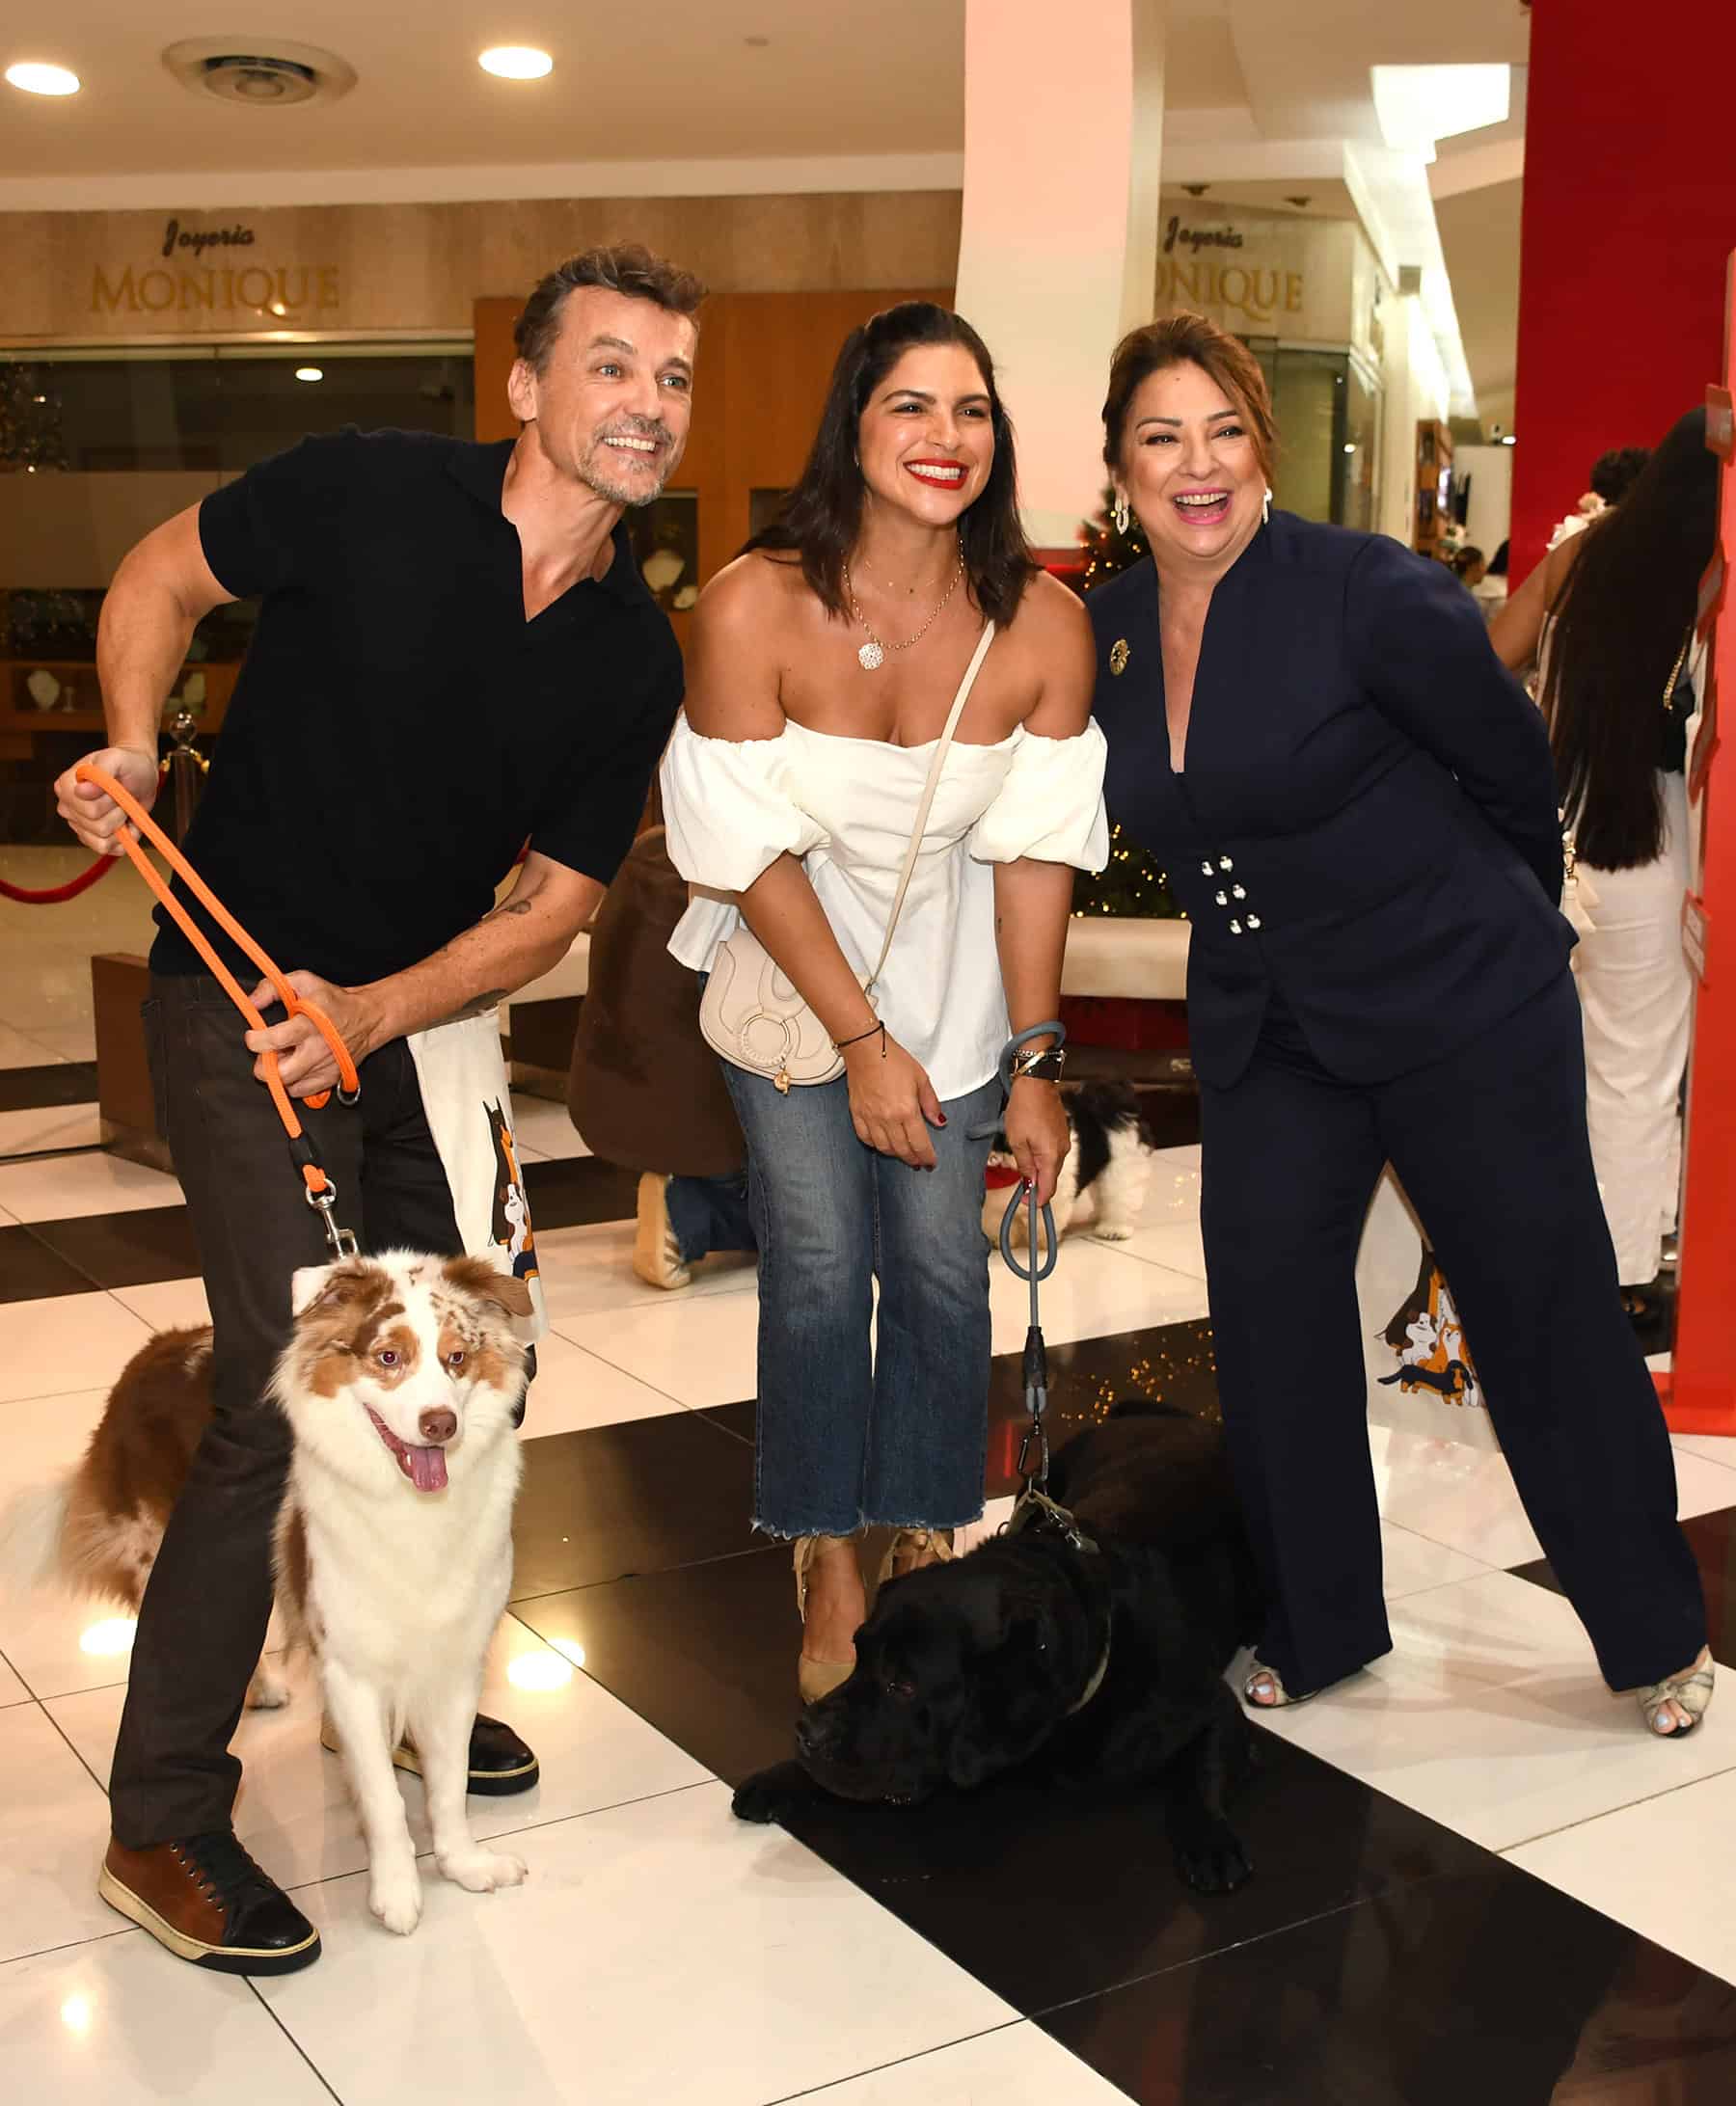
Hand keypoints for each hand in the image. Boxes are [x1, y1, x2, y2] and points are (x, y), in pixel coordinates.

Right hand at [54, 745, 159, 856]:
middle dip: (117, 812)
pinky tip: (127, 823)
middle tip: (122, 797)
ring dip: (121, 826)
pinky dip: (125, 839)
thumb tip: (81, 791)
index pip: (86, 808)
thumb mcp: (117, 758)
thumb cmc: (127, 764)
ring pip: (102, 842)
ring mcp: (80, 825)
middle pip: (96, 826)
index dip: (108, 800)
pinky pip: (109, 850)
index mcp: (65, 787)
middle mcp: (68, 808)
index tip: (113, 785)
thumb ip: (101, 771)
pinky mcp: (94, 839)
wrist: (141, 774)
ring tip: (123, 808)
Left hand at [244, 971, 383, 1098]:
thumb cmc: (334, 1001)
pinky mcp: (331, 1079)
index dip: (255, 1040)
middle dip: (264, 1065)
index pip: (274, 1040)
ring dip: (280, 1073)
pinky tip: (297, 1066)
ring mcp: (325, 1067)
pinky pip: (300, 1092)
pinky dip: (293, 1082)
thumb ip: (272, 987)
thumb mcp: (303, 982)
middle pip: (279, 1073)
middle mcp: (317, 1050)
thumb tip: (251, 1002)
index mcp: (309, 1025)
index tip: (254, 1035)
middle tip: (268, 1053)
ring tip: (286, 1057)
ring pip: (287, 1085)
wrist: (367, 1017)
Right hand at [843, 1031, 942, 1168]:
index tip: (930, 1162)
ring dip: (896, 1154)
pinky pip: (866, 1138)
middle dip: (913, 1159)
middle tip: (919, 1162)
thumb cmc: (892, 1060)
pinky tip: (882, 1144)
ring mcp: (871, 1118)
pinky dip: (876, 1145)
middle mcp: (888, 1118)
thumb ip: (931, 1103)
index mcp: (906, 1110)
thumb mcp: (921, 1079)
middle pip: (902, 1149)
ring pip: (884, 1148)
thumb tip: (939, 1120)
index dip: (927, 1157)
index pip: (919, 1143)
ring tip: (904, 1153)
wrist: (866, 1050)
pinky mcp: (857, 1114)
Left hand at [1004, 1076, 1069, 1207]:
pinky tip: (1031, 1155)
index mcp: (1051, 1155)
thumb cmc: (1024, 1108)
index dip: (1038, 1200)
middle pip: (1051, 1178)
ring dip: (1040, 1172)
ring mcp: (1064, 1141)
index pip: (1049, 1187)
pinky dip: (1043, 1159)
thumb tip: (1029, 1182)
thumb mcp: (1017, 1140)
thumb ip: (1024, 1164)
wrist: (1036, 1083)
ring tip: (1024, 1173)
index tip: (1028, 1204)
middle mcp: (1062, 1150)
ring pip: (1052, 1165)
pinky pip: (1054, 1153)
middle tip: (1022, 1192)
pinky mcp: (1062, 1133)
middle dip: (1038, 1186)